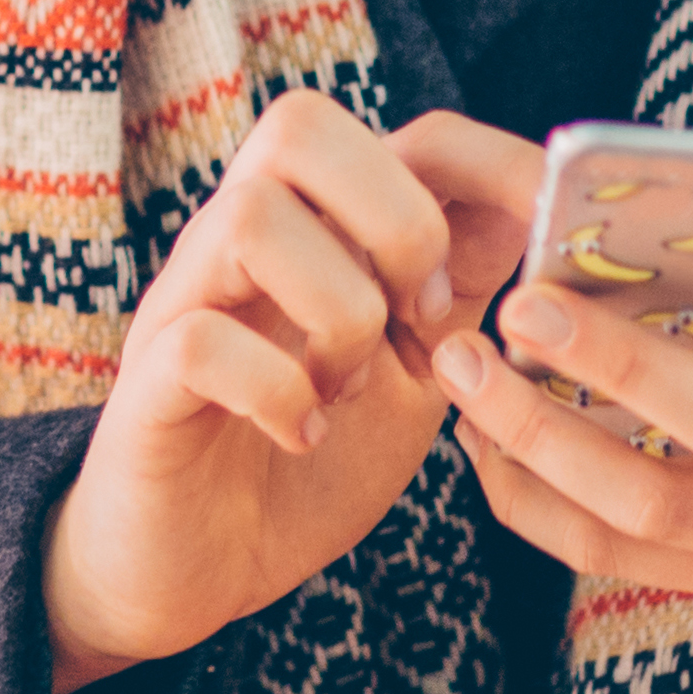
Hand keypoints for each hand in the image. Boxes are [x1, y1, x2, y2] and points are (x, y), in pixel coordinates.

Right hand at [43, 96, 534, 693]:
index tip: (544, 246)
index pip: (399, 133)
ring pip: (250, 216)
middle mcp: (239, 243)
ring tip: (348, 387)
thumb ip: (460, 301)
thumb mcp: (412, 377)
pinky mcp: (146, 384)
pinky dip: (276, 392)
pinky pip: (201, 341)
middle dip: (397, 222)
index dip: (490, 167)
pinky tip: (303, 434)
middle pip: (300, 125)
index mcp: (316, 230)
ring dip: (334, 311)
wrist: (196, 568)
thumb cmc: (307, 463)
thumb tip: (545, 226)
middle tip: (420, 321)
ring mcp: (186, 303)